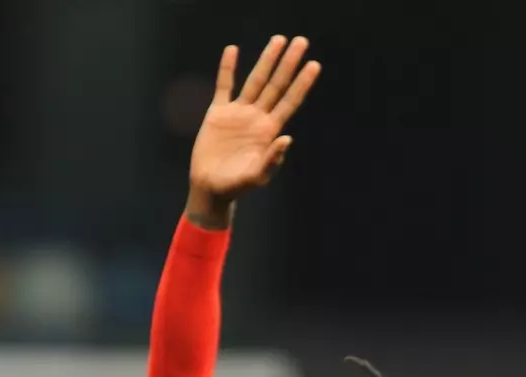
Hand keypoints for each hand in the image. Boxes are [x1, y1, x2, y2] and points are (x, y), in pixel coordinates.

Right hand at [187, 36, 320, 225]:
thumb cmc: (236, 186)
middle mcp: (257, 118)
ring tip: (278, 40)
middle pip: (276, 85)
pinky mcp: (218, 113)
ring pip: (255, 80)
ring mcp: (239, 113)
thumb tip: (287, 139)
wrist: (210, 187)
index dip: (302, 84)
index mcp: (269, 131)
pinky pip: (224, 86)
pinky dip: (227, 68)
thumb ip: (272, 160)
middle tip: (301, 41)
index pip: (290, 101)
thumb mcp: (256, 177)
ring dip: (266, 60)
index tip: (314, 65)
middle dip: (288, 64)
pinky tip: (232, 50)